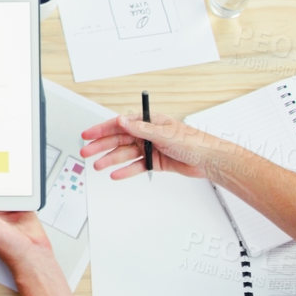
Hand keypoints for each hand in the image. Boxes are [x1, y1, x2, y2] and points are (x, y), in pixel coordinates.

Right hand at [79, 113, 226, 179]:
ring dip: (112, 159)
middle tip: (87, 151)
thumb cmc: (192, 141)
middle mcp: (147, 134)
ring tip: (99, 166)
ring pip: (126, 154)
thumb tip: (122, 120)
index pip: (120, 124)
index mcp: (148, 122)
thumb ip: (140, 129)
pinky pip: (136, 166)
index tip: (88, 134)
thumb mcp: (163, 133)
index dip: (102, 128)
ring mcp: (150, 148)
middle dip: (102, 146)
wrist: (207, 160)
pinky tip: (116, 174)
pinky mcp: (155, 162)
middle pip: (119, 140)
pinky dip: (126, 170)